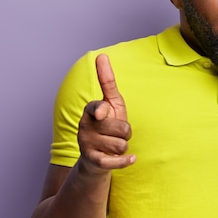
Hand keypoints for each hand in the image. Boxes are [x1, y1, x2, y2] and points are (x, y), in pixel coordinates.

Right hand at [77, 54, 134, 173]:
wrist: (97, 156)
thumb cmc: (108, 124)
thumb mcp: (111, 102)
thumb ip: (107, 82)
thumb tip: (101, 55)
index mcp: (90, 110)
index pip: (98, 107)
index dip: (102, 110)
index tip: (103, 112)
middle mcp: (85, 127)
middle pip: (122, 128)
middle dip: (126, 132)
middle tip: (117, 133)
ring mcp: (87, 144)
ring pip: (122, 144)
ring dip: (124, 146)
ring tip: (114, 145)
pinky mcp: (93, 161)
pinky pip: (114, 162)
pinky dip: (125, 161)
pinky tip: (132, 159)